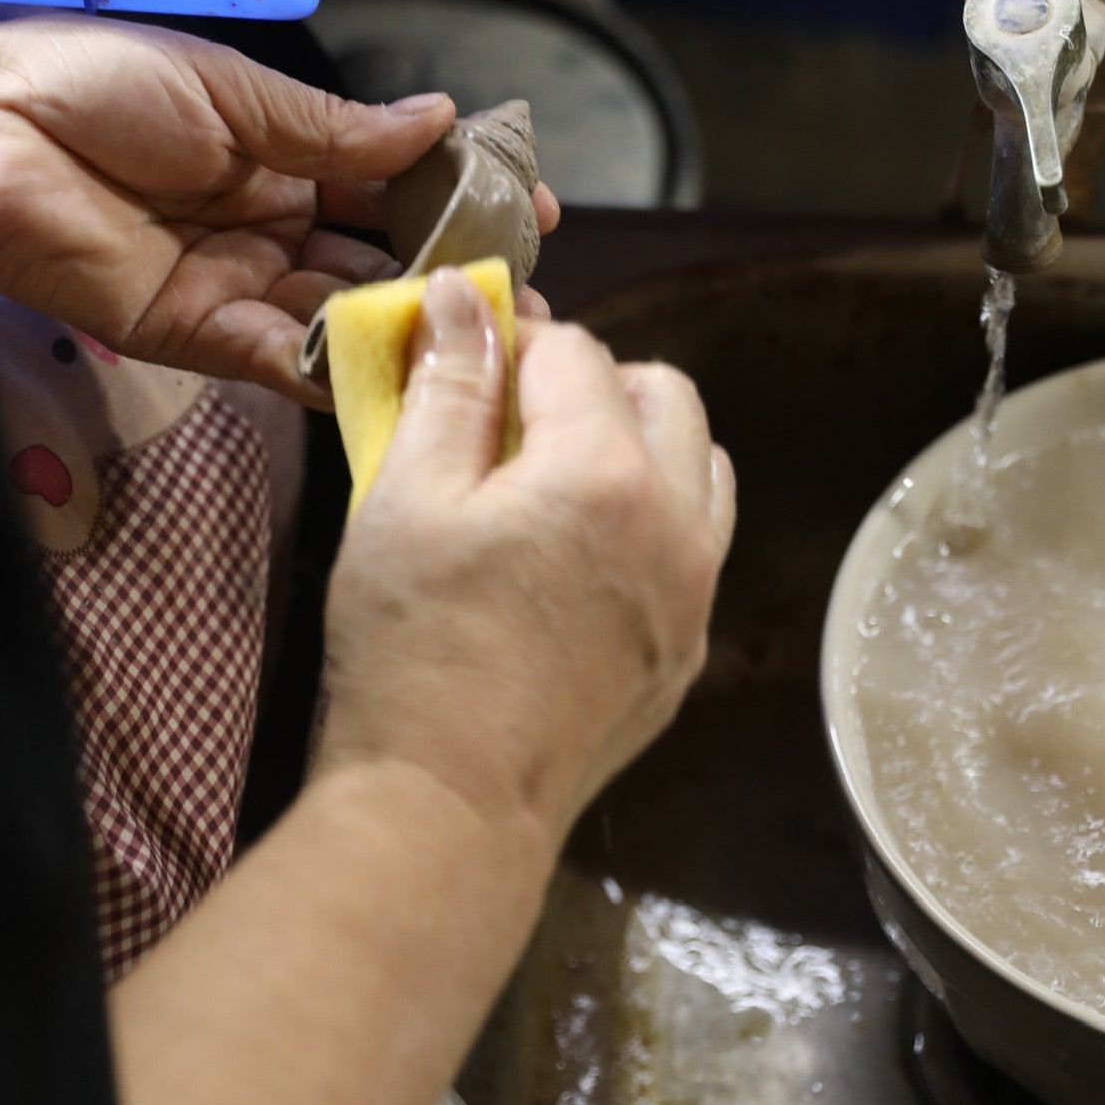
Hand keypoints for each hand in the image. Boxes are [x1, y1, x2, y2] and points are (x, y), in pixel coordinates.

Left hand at [0, 16, 556, 401]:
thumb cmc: (98, 86)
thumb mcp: (235, 92)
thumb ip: (336, 131)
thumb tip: (442, 120)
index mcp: (281, 155)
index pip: (390, 185)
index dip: (458, 198)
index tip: (531, 210)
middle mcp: (270, 227)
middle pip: (378, 261)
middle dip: (451, 280)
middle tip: (528, 301)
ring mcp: (236, 286)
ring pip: (340, 316)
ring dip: (410, 329)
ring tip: (487, 343)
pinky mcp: (193, 335)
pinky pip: (277, 360)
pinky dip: (334, 366)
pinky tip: (398, 368)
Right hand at [319, 269, 735, 852]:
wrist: (449, 808)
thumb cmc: (411, 651)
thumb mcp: (404, 498)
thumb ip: (448, 386)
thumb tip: (463, 296)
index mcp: (605, 472)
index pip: (576, 351)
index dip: (512, 341)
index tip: (464, 362)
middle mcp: (676, 523)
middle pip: (664, 392)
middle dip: (592, 382)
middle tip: (510, 417)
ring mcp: (695, 594)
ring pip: (700, 466)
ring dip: (640, 446)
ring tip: (554, 480)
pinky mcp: (687, 653)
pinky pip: (698, 547)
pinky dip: (653, 520)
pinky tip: (577, 555)